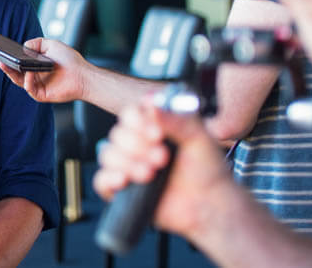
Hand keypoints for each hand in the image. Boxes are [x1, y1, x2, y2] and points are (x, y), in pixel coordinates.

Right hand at [0, 37, 88, 102]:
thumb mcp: (51, 44)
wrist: (83, 75)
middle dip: (0, 64)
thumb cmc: (70, 60)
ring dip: (9, 71)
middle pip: (12, 70)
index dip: (4, 56)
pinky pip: (29, 88)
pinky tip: (29, 73)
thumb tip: (23, 46)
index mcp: (33, 64)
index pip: (15, 60)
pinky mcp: (40, 95)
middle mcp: (32, 75)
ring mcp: (35, 85)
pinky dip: (27, 80)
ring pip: (17, 79)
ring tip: (3, 63)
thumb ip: (36, 42)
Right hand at [93, 102, 232, 238]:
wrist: (210, 205)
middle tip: (162, 156)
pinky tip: (125, 180)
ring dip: (129, 163)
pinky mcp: (122, 189)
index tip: (157, 133)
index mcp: (154, 127)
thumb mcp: (199, 137)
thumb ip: (176, 119)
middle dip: (138, 146)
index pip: (131, 113)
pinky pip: (101, 180)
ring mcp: (129, 166)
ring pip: (108, 155)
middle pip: (117, 133)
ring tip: (151, 173)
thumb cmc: (208, 171)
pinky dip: (109, 179)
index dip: (138, 121)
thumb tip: (152, 105)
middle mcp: (139, 144)